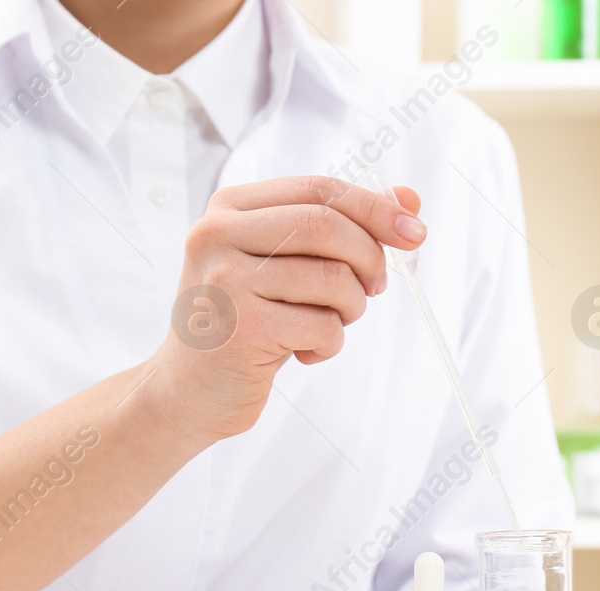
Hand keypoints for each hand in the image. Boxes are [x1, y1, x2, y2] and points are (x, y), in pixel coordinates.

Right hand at [144, 176, 425, 447]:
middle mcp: (218, 237)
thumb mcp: (285, 267)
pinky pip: (323, 325)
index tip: (414, 232)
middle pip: (326, 224)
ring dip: (350, 308)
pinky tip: (303, 352)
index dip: (375, 207)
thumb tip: (410, 200)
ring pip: (332, 278)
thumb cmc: (241, 324)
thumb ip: (339, 228)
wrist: (186, 392)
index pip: (318, 190)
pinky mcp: (241, 329)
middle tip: (372, 288)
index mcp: (228, 209)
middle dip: (369, 257)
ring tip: (327, 325)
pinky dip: (329, 343)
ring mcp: (225, 282)